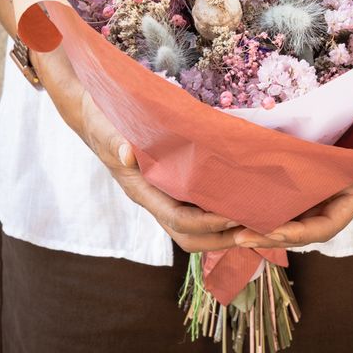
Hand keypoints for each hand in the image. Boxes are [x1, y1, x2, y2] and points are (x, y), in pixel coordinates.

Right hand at [31, 45, 241, 252]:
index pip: (178, 220)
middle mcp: (155, 199)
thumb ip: (115, 141)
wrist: (93, 114)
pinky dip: (221, 207)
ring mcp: (163, 193)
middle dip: (223, 239)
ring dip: (226, 228)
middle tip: (258, 230)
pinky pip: (198, 204)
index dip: (207, 223)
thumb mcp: (107, 128)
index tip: (234, 217)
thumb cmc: (102, 121)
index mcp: (142, 191)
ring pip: (196, 225)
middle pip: (190, 235)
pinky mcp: (171, 182)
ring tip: (259, 220)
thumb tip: (127, 154)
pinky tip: (244, 196)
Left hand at [233, 150, 352, 248]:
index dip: (298, 233)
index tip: (272, 231)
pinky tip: (242, 209)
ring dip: (264, 227)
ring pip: (291, 221)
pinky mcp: (305, 187)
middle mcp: (337, 204)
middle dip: (271, 236)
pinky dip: (266, 209)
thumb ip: (350, 154)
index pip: (324, 228)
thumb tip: (331, 158)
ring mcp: (321, 198)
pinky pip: (286, 203)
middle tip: (241, 237)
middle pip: (302, 232)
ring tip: (235, 230)